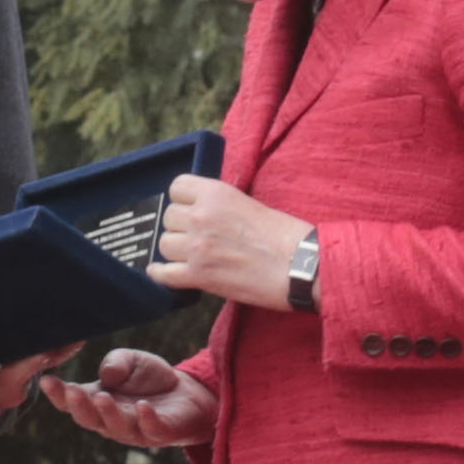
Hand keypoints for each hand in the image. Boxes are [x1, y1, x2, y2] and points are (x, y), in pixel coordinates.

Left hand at [0, 338, 81, 430]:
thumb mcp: (0, 347)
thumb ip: (32, 341)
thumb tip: (74, 327)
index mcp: (18, 382)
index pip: (38, 368)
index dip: (50, 358)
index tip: (60, 340)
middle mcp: (0, 400)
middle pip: (14, 388)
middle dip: (22, 370)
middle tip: (29, 350)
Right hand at [39, 348, 219, 447]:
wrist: (189, 394)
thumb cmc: (151, 380)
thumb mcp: (130, 361)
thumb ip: (116, 362)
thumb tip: (106, 374)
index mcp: (97, 402)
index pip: (72, 402)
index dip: (58, 394)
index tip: (46, 380)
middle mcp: (112, 420)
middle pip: (89, 419)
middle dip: (79, 406)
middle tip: (71, 391)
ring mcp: (136, 430)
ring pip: (117, 427)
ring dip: (108, 414)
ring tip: (102, 398)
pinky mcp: (162, 432)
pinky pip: (152, 429)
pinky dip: (147, 419)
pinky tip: (142, 406)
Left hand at [148, 175, 310, 311]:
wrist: (302, 266)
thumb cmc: (286, 235)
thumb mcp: (249, 204)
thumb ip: (221, 205)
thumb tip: (204, 213)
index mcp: (216, 193)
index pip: (177, 187)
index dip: (182, 200)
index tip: (189, 208)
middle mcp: (201, 216)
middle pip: (169, 217)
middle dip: (180, 227)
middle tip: (196, 236)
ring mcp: (197, 247)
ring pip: (164, 244)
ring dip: (175, 250)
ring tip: (190, 255)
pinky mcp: (199, 276)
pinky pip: (163, 274)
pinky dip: (161, 274)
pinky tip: (162, 272)